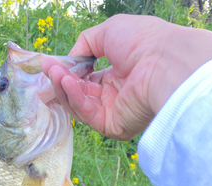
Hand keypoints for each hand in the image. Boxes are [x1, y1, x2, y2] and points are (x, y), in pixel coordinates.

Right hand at [42, 14, 211, 139]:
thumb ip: (85, 44)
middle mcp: (117, 96)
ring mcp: (115, 112)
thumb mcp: (108, 32)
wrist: (164, 61)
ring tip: (54, 72)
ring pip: (81, 105)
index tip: (51, 64)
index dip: (69, 73)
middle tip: (47, 68)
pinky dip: (76, 98)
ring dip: (65, 88)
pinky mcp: (114, 127)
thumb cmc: (143, 41)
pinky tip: (67, 81)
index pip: (88, 79)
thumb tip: (70, 60)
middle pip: (80, 94)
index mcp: (120, 75)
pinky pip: (89, 114)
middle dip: (62, 80)